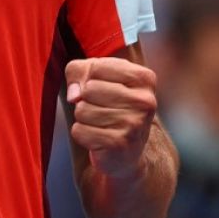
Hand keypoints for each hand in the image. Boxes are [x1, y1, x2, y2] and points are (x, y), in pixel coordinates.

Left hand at [65, 57, 157, 177]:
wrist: (126, 150)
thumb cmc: (110, 105)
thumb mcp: (96, 77)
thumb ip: (78, 70)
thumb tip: (74, 95)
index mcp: (144, 78)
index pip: (96, 67)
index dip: (89, 79)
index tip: (104, 89)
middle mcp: (144, 101)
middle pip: (88, 89)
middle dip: (86, 100)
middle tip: (102, 110)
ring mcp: (134, 124)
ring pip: (82, 110)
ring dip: (84, 118)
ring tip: (101, 124)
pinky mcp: (119, 144)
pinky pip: (79, 131)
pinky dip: (82, 134)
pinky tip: (98, 138)